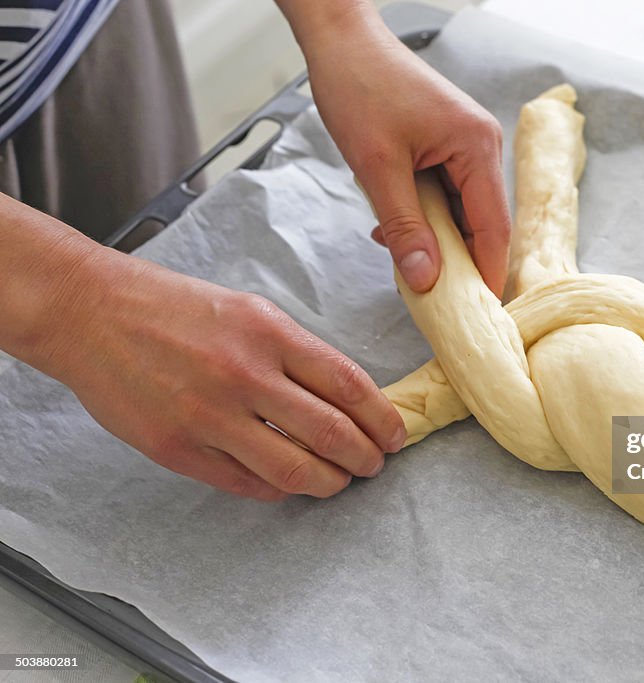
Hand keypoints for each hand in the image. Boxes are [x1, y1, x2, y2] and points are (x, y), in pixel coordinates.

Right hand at [40, 248, 405, 500]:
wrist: (91, 312)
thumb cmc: (175, 307)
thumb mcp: (250, 310)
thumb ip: (296, 353)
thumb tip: (345, 398)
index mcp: (270, 333)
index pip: (350, 386)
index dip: (382, 419)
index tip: (395, 435)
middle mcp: (245, 375)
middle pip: (332, 434)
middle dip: (365, 459)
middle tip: (374, 465)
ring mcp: (209, 416)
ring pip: (294, 470)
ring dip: (328, 483)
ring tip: (337, 481)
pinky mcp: (177, 448)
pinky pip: (246, 484)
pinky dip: (278, 489)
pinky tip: (287, 482)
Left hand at [280, 0, 510, 295]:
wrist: (341, 41)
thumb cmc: (359, 88)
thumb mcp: (378, 168)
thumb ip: (404, 227)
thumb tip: (427, 280)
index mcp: (477, 147)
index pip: (494, 228)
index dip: (487, 274)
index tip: (478, 316)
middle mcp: (481, 146)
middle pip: (481, 222)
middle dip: (456, 260)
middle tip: (435, 299)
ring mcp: (465, 145)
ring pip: (459, 212)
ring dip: (433, 238)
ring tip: (403, 260)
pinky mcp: (445, 145)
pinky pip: (444, 194)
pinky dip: (423, 216)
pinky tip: (393, 228)